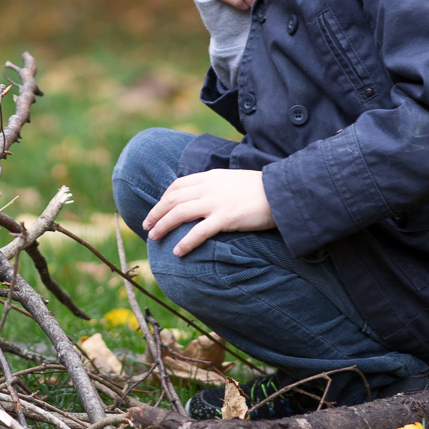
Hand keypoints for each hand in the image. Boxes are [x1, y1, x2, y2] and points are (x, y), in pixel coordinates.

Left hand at [145, 169, 274, 256]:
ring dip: (163, 225)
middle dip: (156, 212)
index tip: (157, 209)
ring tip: (154, 237)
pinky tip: (177, 251)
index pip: (178, 185)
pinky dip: (185, 241)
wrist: (281, 191)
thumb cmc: (261, 189)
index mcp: (210, 176)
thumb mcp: (233, 180)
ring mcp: (216, 202)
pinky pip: (199, 231)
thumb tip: (205, 197)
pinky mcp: (226, 218)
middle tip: (147, 225)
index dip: (163, 198)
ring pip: (180, 212)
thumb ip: (217, 186)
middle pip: (173, 198)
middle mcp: (209, 187)